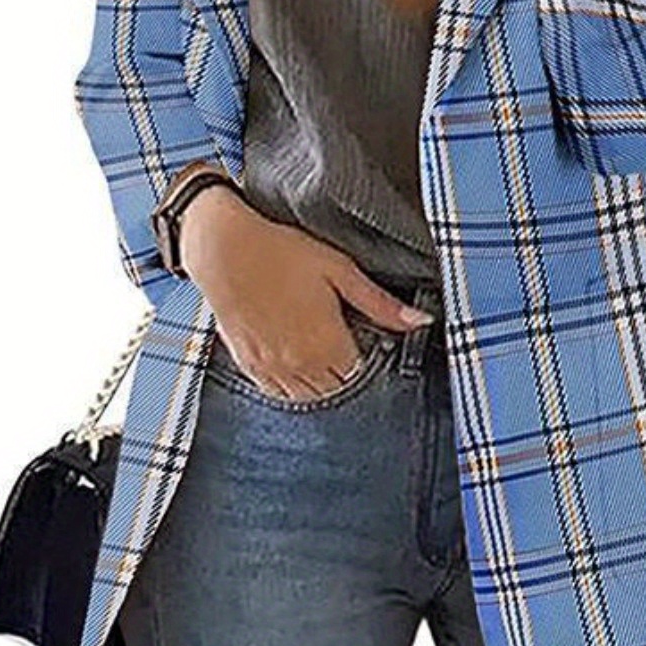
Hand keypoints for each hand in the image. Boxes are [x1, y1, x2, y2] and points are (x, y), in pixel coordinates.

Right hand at [179, 188, 433, 401]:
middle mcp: (300, 366)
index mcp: (328, 345)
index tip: (365, 339)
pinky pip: (277, 393)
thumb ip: (380, 304)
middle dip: (346, 375)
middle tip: (345, 345)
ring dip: (320, 384)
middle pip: (337, 391)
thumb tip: (422, 322)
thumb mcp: (340, 270)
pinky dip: (291, 386)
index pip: (362, 376)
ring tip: (321, 353)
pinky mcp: (248, 364)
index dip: (368, 359)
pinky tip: (295, 363)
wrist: (223, 248)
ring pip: (308, 397)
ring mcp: (272, 369)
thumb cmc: (282, 252)